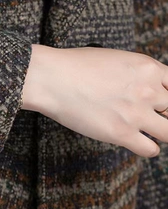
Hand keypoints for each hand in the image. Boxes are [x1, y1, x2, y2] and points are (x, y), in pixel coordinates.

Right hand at [22, 45, 167, 156]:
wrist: (52, 78)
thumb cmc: (74, 65)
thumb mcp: (114, 58)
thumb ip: (135, 73)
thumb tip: (140, 84)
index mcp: (147, 68)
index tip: (161, 103)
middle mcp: (147, 90)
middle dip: (164, 113)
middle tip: (151, 116)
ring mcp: (136, 113)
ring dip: (161, 132)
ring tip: (147, 130)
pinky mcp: (121, 133)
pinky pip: (150, 149)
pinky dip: (147, 148)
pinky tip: (136, 141)